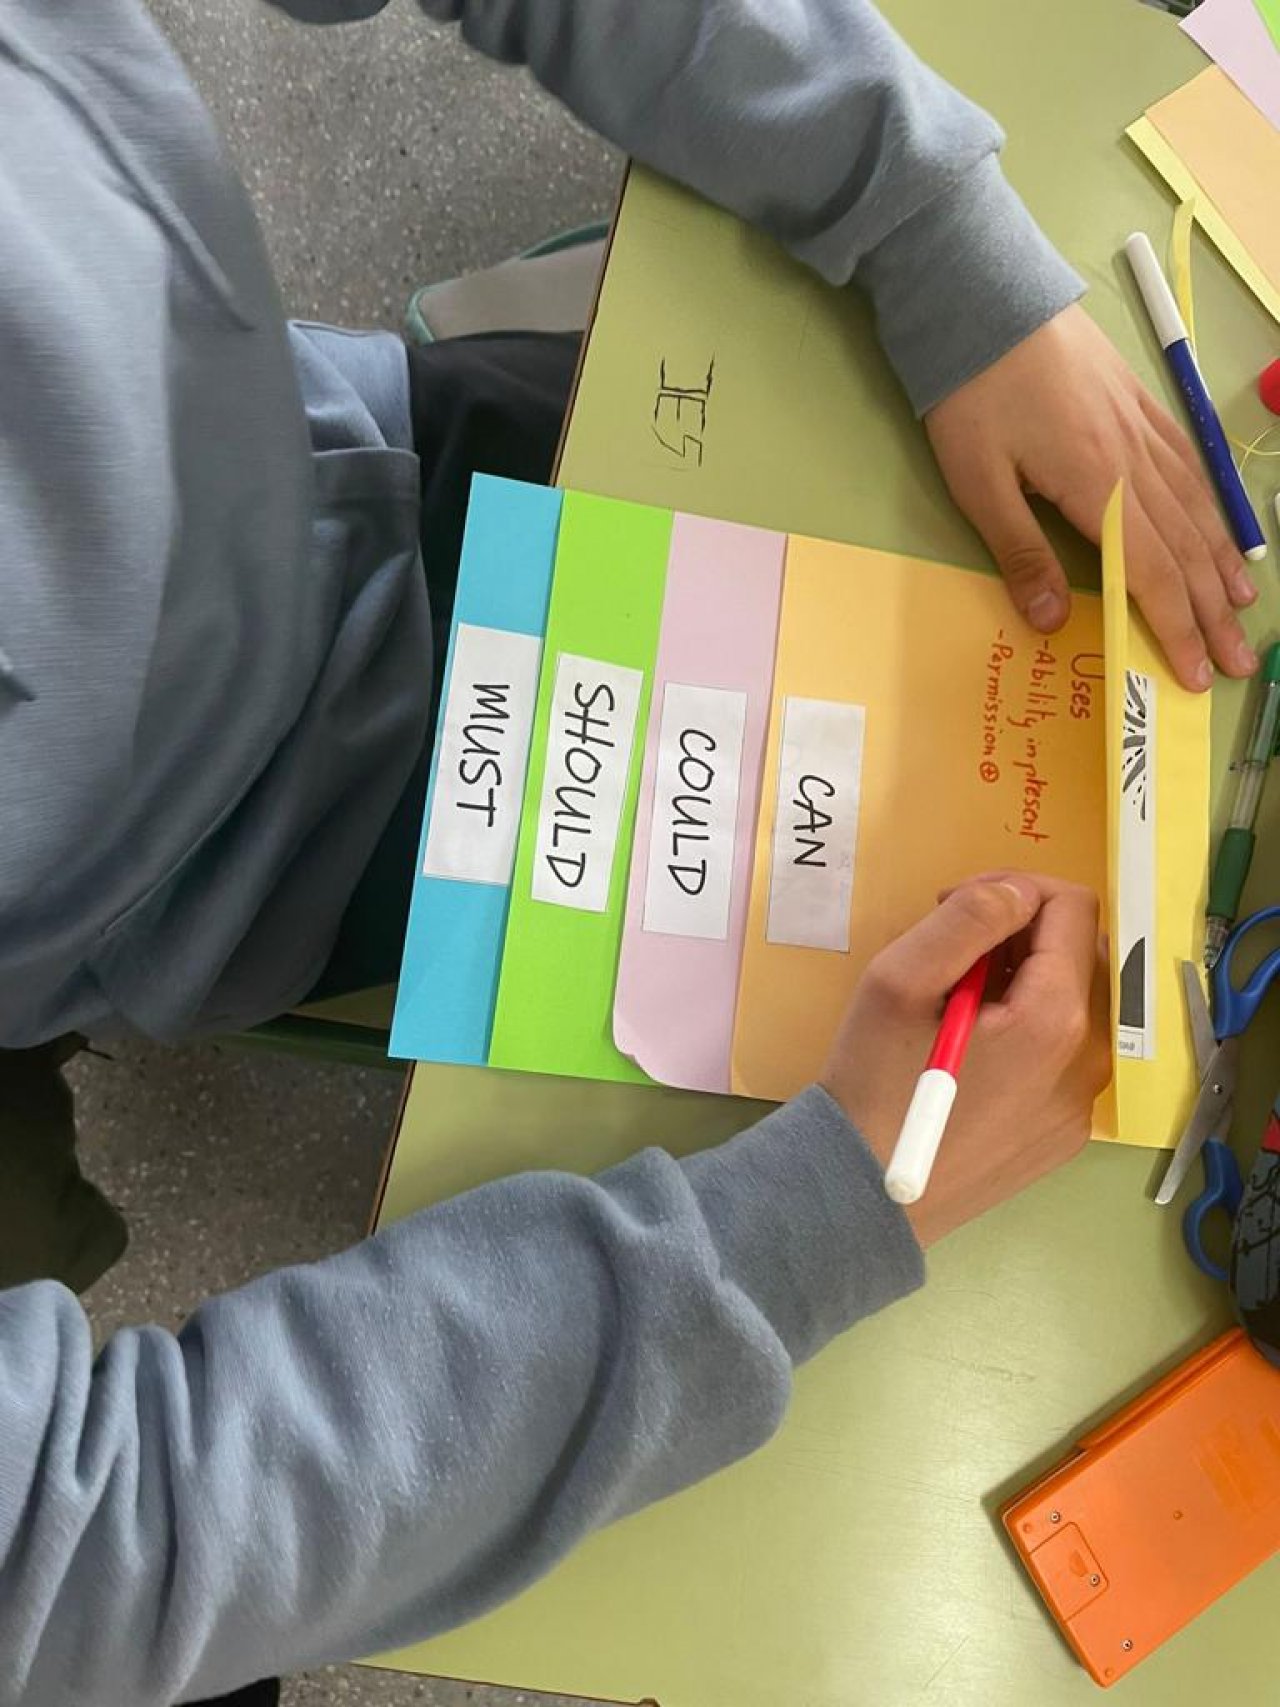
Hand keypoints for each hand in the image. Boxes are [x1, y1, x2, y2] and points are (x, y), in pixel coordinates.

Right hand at [821, 873, 1108, 1247]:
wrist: (863, 1196)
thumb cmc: (874, 1083)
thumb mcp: (899, 980)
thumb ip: (968, 919)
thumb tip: (1015, 892)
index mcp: (1057, 1018)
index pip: (1073, 908)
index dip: (1013, 888)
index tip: (954, 906)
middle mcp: (1088, 1062)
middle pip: (1079, 955)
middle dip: (1020, 931)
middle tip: (949, 949)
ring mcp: (1080, 1106)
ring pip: (1073, 1006)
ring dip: (1023, 981)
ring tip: (954, 1002)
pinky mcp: (1062, 1136)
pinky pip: (1062, 1058)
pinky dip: (1025, 1032)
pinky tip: (969, 1053)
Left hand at [925, 305, 1259, 692]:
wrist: (982, 297)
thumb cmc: (970, 395)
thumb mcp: (977, 484)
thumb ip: (1019, 553)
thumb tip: (1053, 622)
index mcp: (1097, 486)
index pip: (1152, 573)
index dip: (1177, 628)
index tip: (1198, 674)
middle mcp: (1135, 460)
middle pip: (1186, 549)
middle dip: (1212, 612)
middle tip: (1238, 661)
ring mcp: (1143, 427)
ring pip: (1197, 507)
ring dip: (1222, 563)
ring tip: (1241, 605)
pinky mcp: (1138, 402)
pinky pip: (1189, 464)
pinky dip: (1212, 505)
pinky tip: (1221, 525)